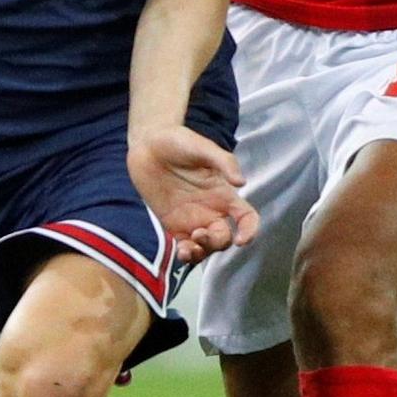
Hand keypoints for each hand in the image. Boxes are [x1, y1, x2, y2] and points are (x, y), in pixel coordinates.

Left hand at [127, 126, 257, 263]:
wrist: (147, 144)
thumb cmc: (178, 141)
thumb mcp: (202, 147)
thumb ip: (224, 162)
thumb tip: (241, 182)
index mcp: (223, 194)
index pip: (246, 217)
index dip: (250, 230)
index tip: (242, 239)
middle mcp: (211, 210)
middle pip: (225, 238)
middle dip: (217, 242)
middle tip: (199, 233)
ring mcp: (192, 220)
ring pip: (206, 247)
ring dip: (203, 253)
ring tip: (189, 249)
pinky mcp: (173, 225)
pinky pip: (185, 247)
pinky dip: (187, 255)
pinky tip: (182, 253)